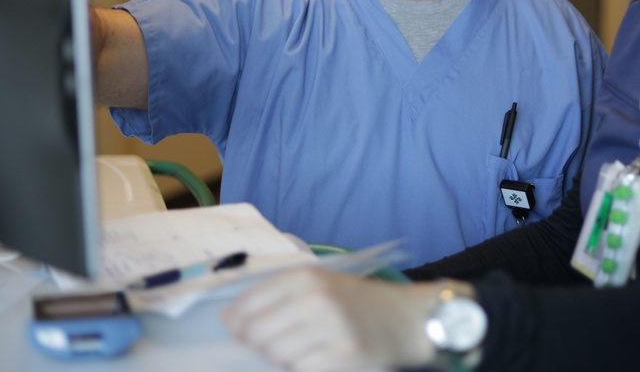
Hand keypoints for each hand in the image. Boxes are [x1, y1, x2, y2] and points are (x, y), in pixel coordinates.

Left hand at [222, 267, 439, 371]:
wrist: (410, 319)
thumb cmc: (362, 303)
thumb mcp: (322, 285)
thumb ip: (276, 296)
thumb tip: (229, 318)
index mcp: (306, 277)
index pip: (248, 304)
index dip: (238, 324)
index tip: (241, 332)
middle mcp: (316, 299)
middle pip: (258, 334)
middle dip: (260, 345)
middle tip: (283, 343)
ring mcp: (330, 328)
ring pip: (276, 355)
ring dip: (282, 359)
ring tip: (306, 349)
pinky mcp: (343, 355)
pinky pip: (300, 369)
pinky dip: (303, 367)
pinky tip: (319, 358)